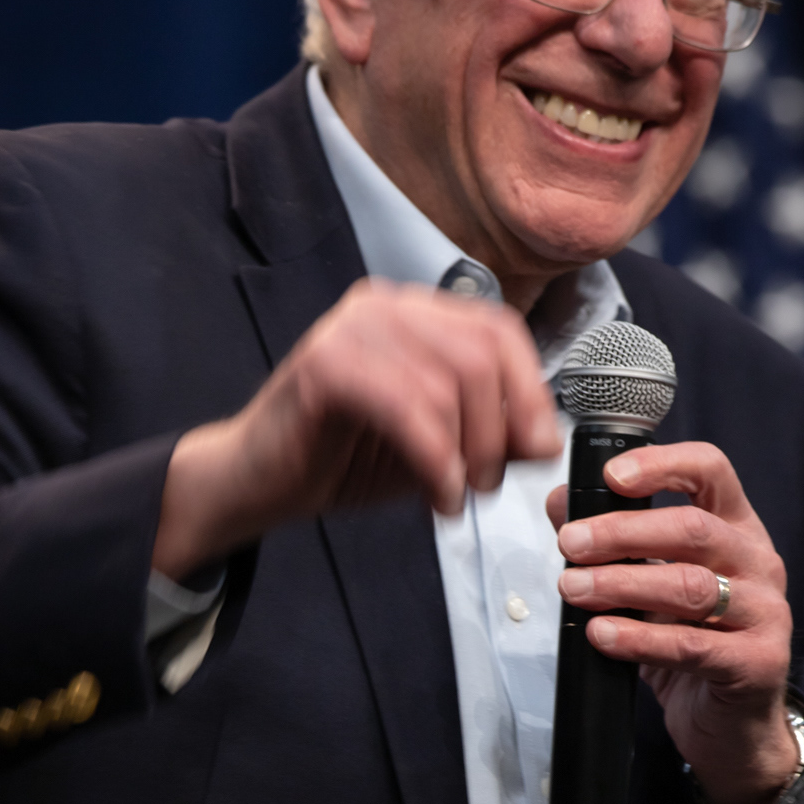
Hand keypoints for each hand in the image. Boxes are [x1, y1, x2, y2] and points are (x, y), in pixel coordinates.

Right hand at [153, 279, 560, 580]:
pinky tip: (436, 497)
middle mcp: (384, 306)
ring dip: (468, 455)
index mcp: (413, 313)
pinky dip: (436, 462)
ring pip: (449, 385)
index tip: (537, 448)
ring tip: (456, 495)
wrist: (257, 482)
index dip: (530, 392)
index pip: (498, 331)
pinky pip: (407, 409)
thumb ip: (488, 432)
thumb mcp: (435, 445)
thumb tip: (545, 437)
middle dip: (499, 432)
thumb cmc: (339, 457)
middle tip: (487, 485)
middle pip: (481, 355)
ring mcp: (350, 328)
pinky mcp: (323, 364)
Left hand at [547, 442, 797, 803]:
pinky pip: (692, 646)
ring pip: (690, 585)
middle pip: (694, 528)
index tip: (611, 476)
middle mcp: (759, 562)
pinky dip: (639, 639)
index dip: (661, 465)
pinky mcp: (758, 663)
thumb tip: (560, 501)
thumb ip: (612, 542)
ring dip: (622, 584)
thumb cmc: (688, 642)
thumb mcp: (648, 584)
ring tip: (572, 588)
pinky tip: (602, 635)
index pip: (710, 471)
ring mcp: (766, 612)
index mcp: (736, 528)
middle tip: (570, 544)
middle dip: (623, 532)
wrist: (728, 725)